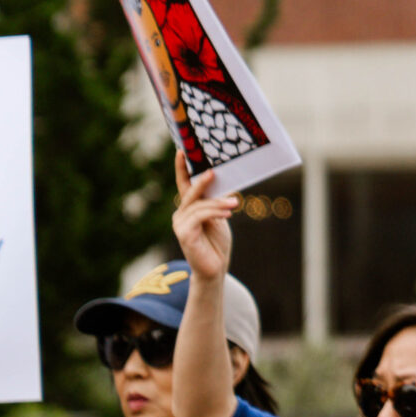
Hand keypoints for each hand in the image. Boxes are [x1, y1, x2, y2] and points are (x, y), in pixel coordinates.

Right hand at [172, 153, 237, 284]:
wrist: (216, 267)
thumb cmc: (217, 241)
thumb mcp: (219, 216)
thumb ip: (216, 202)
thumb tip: (222, 184)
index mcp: (189, 207)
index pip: (184, 184)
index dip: (182, 168)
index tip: (182, 150)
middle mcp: (181, 213)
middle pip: (190, 192)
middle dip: (203, 181)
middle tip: (214, 171)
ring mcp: (180, 224)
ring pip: (198, 205)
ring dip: (218, 203)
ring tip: (235, 203)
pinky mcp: (184, 234)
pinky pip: (199, 217)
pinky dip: (214, 212)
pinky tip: (228, 213)